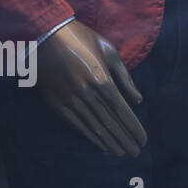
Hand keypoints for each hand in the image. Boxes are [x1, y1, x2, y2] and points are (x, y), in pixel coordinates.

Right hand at [37, 21, 146, 157]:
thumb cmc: (80, 38)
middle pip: (110, 122)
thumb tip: (137, 100)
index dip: (134, 128)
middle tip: (136, 153)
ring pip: (94, 126)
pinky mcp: (56, 102)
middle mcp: (87, 92)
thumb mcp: (108, 50)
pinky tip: (100, 144)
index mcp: (102, 79)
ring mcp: (70, 98)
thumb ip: (124, 76)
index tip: (143, 141)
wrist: (44, 34)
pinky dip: (89, 136)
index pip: (122, 110)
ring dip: (109, 142)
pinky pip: (75, 123)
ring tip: (121, 152)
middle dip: (125, 139)